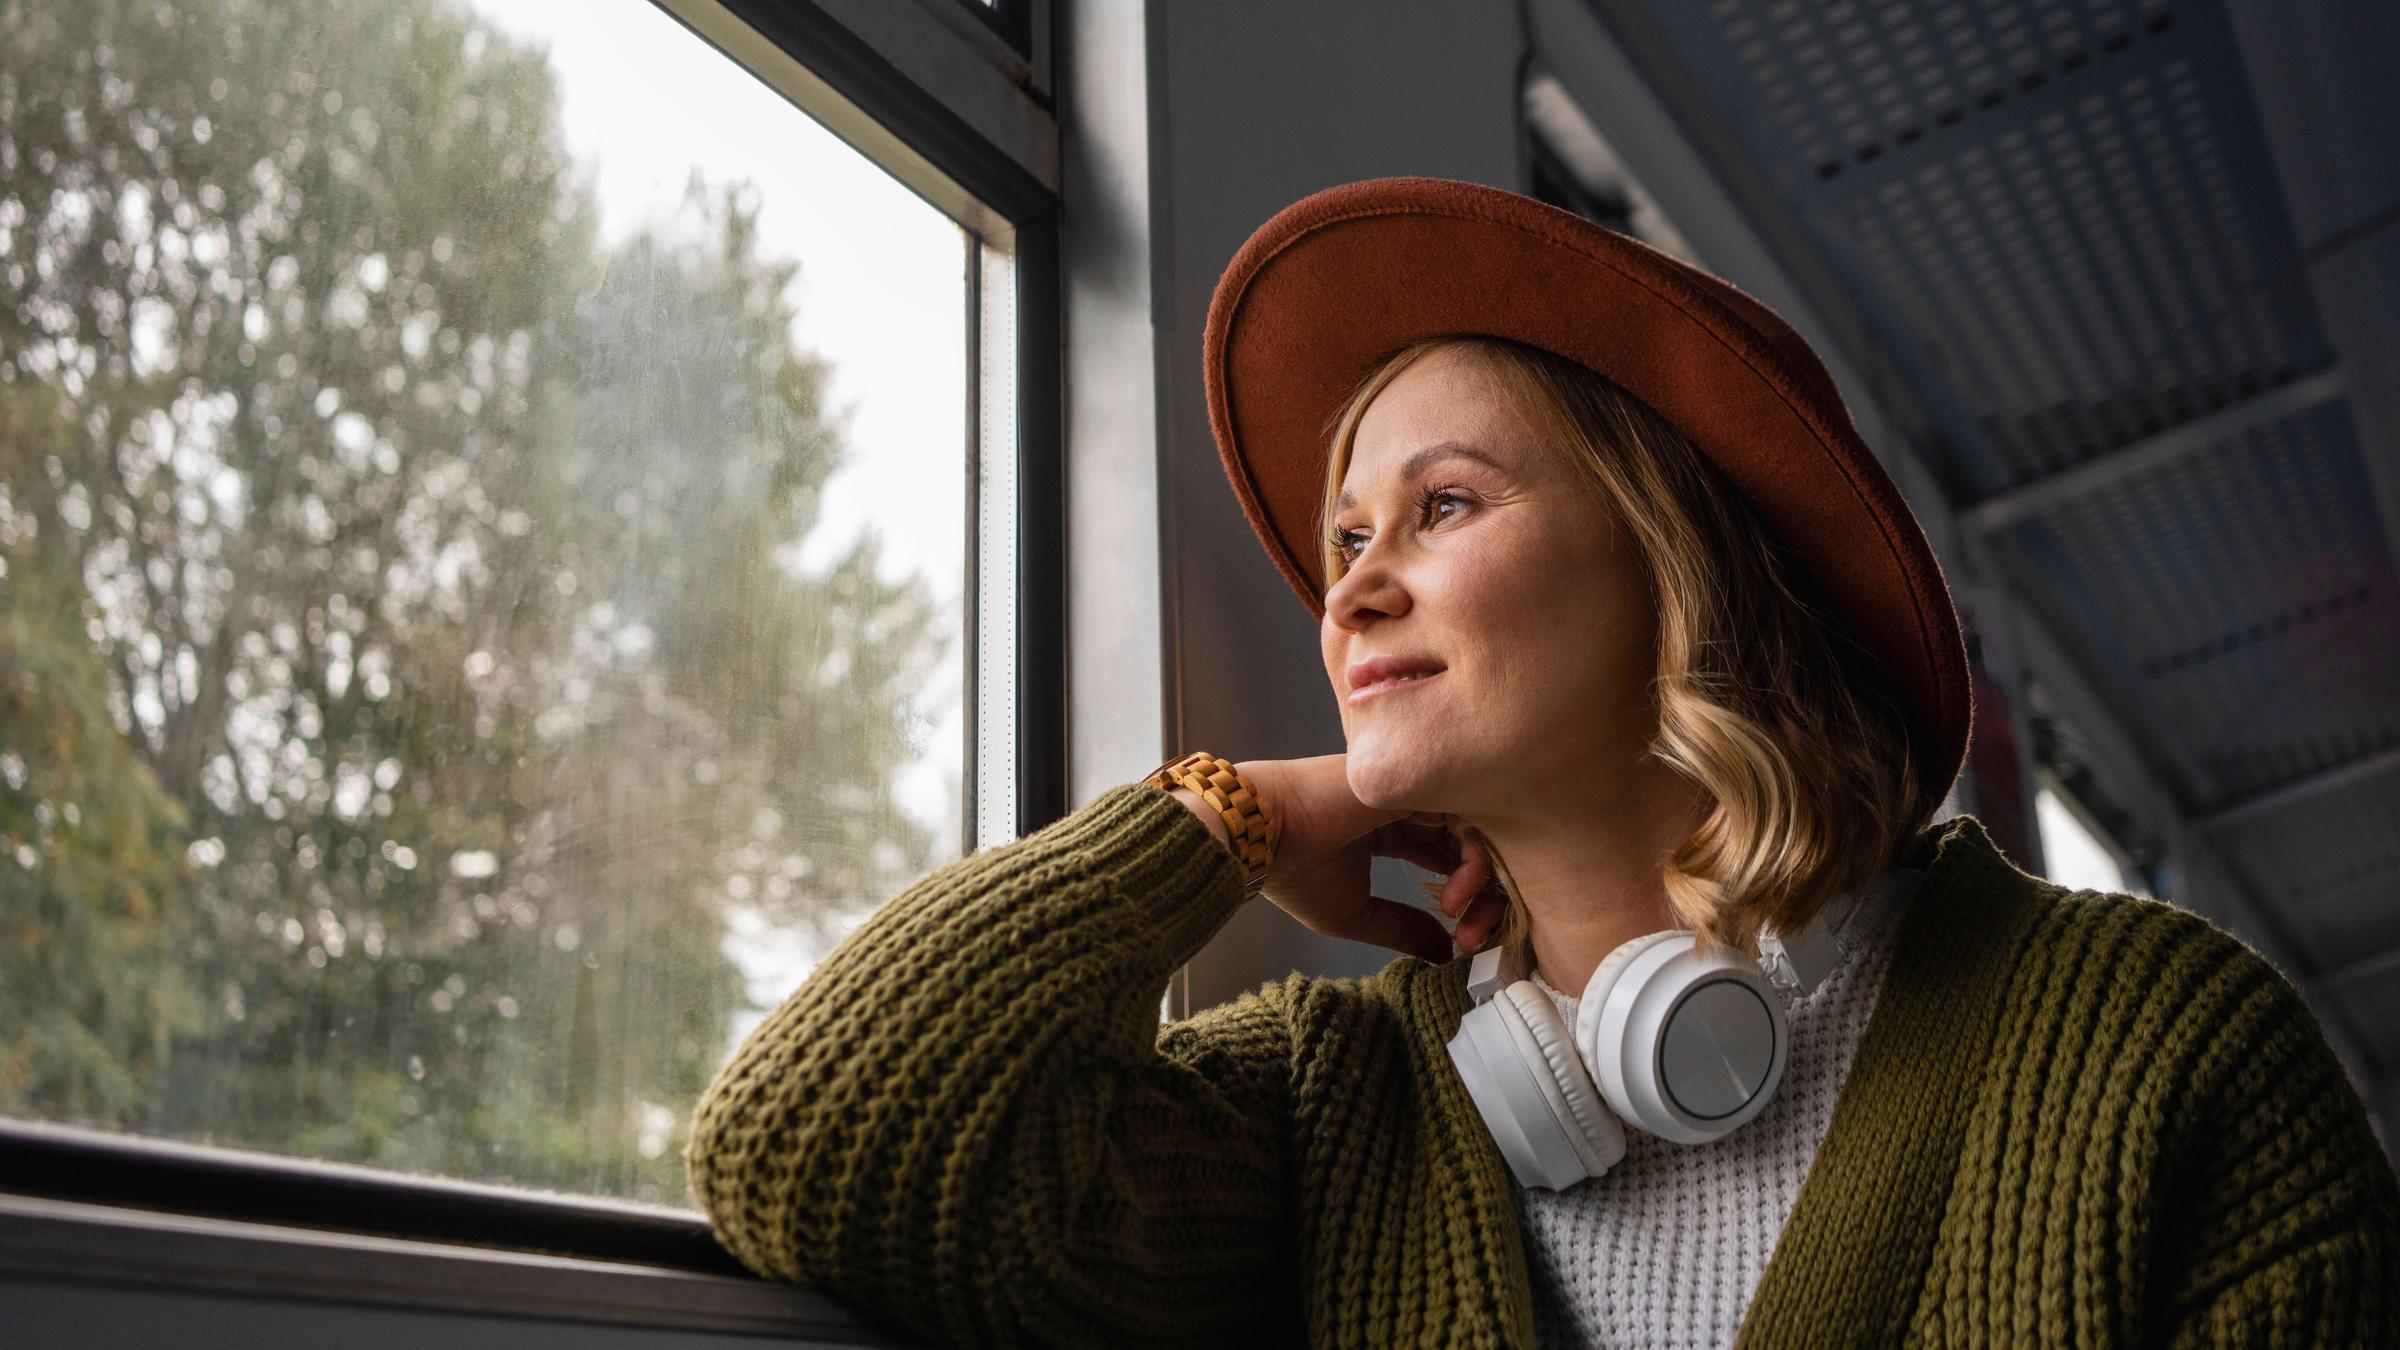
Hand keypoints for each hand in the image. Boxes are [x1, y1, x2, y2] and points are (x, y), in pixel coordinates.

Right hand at [1223, 754, 1505, 963]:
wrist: (1261, 833)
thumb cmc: (1292, 871)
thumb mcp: (1354, 912)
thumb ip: (1401, 928)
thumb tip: (1444, 953)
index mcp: (1388, 827)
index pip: (1444, 855)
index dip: (1462, 894)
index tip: (1463, 936)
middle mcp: (1406, 806)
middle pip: (1466, 844)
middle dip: (1482, 894)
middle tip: (1475, 936)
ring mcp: (1413, 792)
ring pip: (1472, 831)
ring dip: (1479, 881)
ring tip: (1459, 916)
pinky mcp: (1416, 785)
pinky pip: (1465, 817)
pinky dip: (1471, 859)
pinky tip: (1455, 894)